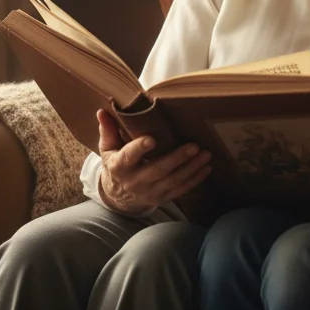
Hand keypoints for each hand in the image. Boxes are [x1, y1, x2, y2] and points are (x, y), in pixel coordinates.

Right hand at [94, 109, 211, 215]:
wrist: (117, 197)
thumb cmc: (115, 165)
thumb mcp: (107, 149)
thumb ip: (108, 131)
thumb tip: (103, 111)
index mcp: (119, 167)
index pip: (129, 157)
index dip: (139, 149)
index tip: (152, 139)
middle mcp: (135, 181)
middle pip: (158, 170)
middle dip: (177, 158)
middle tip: (194, 146)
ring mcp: (150, 192)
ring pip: (173, 181)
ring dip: (191, 168)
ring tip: (206, 154)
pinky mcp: (162, 198)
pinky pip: (180, 190)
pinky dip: (195, 180)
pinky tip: (206, 168)